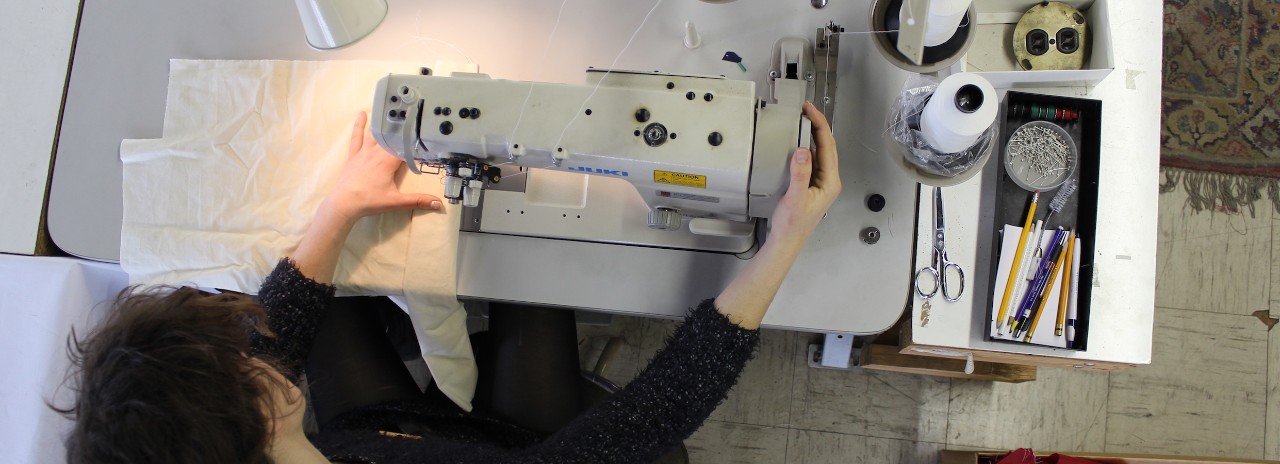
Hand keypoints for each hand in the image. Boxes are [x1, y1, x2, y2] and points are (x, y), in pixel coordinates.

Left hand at [324, 112, 442, 220]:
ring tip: (393, 110)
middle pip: (392, 137)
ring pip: (376, 134)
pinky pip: (356, 137)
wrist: (343, 203)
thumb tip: (439, 204)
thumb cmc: (370, 201)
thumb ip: (418, 201)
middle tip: (413, 115)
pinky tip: (361, 114)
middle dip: (403, 128)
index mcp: (388, 161)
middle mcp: (376, 152)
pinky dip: (359, 125)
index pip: (405, 147)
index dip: (415, 140)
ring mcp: (364, 152)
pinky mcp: (353, 155)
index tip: (426, 132)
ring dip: (384, 123)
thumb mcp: (396, 202)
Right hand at [769, 102, 841, 241]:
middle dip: (817, 126)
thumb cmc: (793, 224)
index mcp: (830, 181)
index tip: (810, 111)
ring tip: (802, 121)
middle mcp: (829, 180)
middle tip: (806, 110)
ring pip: (819, 152)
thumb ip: (800, 173)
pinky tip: (796, 143)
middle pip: (827, 146)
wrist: (787, 240)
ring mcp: (821, 182)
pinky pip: (811, 160)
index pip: (828, 146)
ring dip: (812, 135)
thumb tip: (803, 150)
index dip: (819, 125)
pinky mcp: (811, 184)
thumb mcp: (795, 197)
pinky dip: (805, 147)